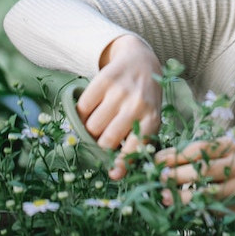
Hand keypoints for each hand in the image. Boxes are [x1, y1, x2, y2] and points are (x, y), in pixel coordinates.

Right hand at [77, 34, 162, 179]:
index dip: (122, 164)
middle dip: (100, 145)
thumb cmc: (144, 99)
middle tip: (101, 139)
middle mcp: (138, 104)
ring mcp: (121, 91)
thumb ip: (136, 143)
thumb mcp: (149, 118)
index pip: (135, 148)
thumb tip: (115, 174)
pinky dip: (82, 113)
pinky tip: (92, 108)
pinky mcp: (105, 79)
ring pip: (92, 126)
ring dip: (89, 129)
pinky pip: (82, 107)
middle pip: (106, 140)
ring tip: (97, 123)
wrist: (141, 61)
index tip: (113, 174)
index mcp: (152, 118)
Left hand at [155, 137, 234, 224]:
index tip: (156, 159)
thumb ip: (207, 153)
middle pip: (201, 170)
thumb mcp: (232, 151)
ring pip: (205, 193)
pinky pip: (212, 207)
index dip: (175, 154)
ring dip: (181, 195)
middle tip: (158, 177)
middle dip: (175, 174)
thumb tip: (169, 159)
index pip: (199, 149)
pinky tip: (181, 205)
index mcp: (234, 146)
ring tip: (164, 195)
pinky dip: (194, 206)